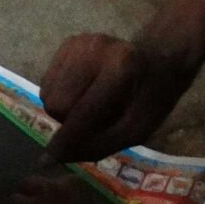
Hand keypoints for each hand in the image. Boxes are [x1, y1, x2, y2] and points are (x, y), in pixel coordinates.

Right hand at [39, 32, 195, 164]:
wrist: (158, 60)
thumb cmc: (150, 100)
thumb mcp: (136, 131)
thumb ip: (96, 146)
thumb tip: (51, 158)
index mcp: (120, 69)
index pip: (80, 113)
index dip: (65, 140)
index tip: (49, 160)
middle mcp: (95, 48)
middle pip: (56, 105)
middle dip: (70, 120)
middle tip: (95, 118)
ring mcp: (78, 42)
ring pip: (47, 95)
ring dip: (64, 108)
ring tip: (91, 102)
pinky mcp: (67, 43)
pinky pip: (46, 84)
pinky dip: (61, 94)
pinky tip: (83, 89)